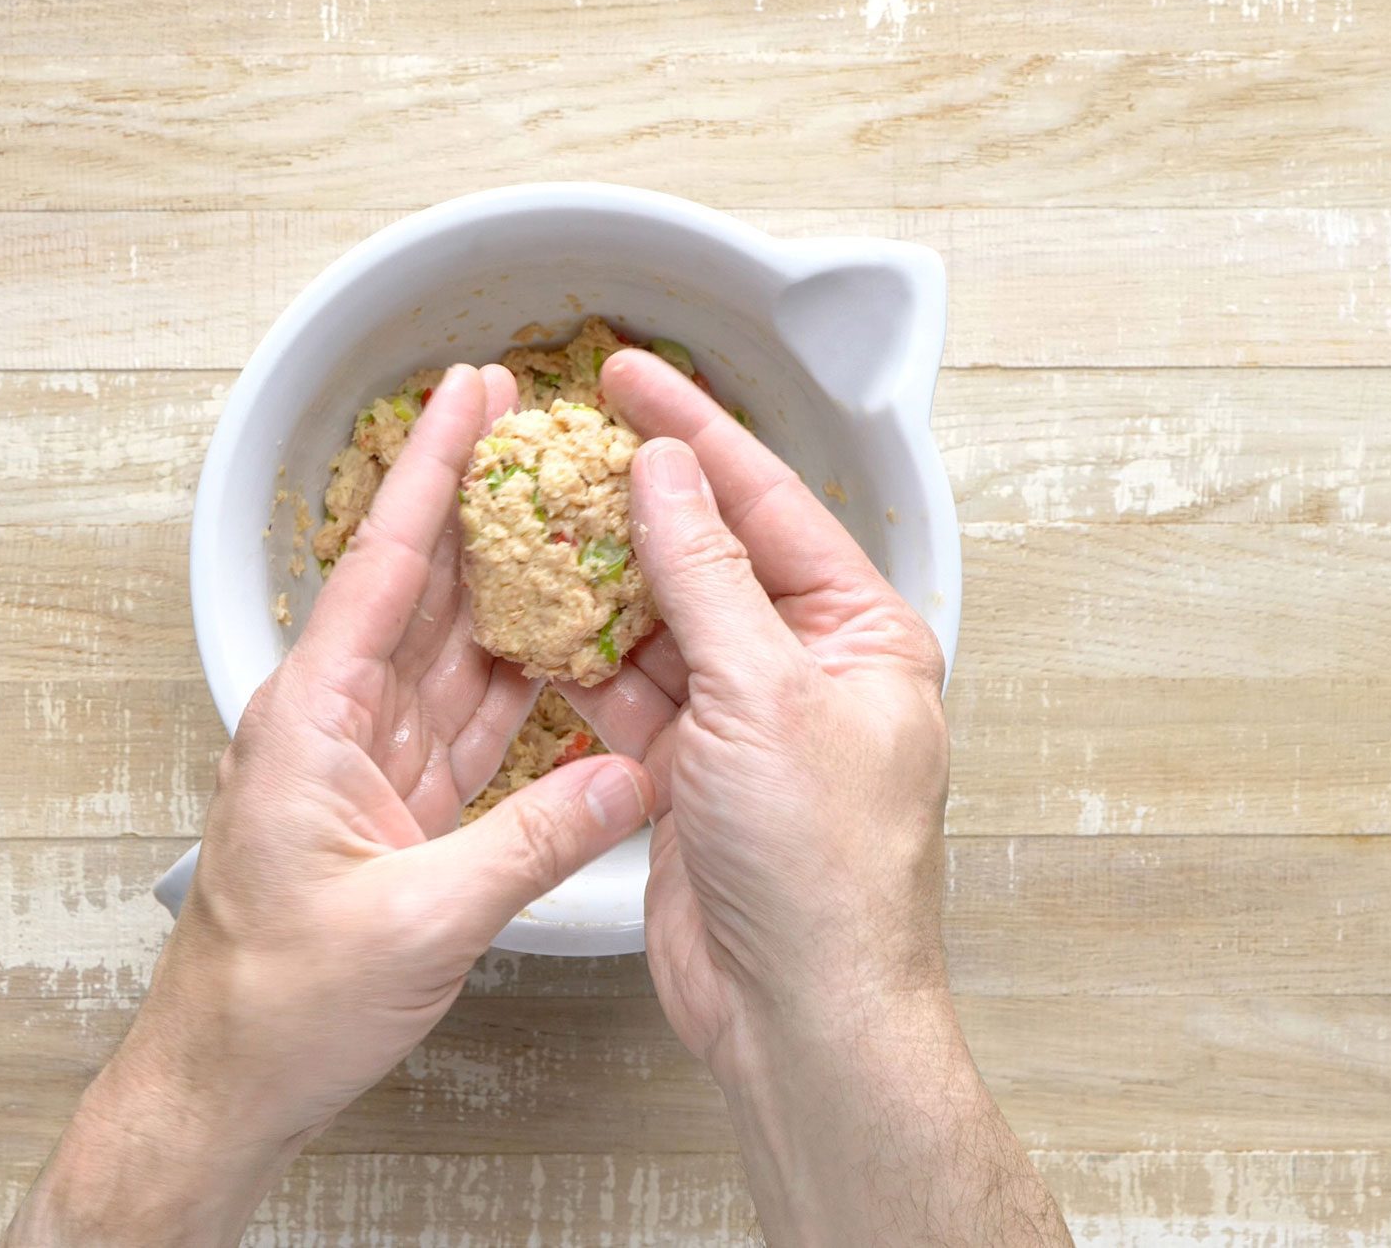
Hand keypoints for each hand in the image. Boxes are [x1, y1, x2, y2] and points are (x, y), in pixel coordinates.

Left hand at [7, 363, 653, 1246]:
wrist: (227, 1082)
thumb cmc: (277, 1003)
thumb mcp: (418, 918)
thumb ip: (534, 844)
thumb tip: (631, 782)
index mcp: (315, 718)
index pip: (384, 564)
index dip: (428, 470)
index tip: (466, 394)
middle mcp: (336, 722)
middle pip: (422, 588)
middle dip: (477, 505)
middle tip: (535, 433)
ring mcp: (367, 763)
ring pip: (451, 651)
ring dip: (506, 589)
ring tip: (567, 524)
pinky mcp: (396, 808)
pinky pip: (468, 722)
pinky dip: (519, 685)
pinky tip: (562, 649)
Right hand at [567, 349, 1068, 1245]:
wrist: (800, 1013)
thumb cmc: (823, 870)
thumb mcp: (764, 695)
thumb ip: (707, 574)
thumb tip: (667, 475)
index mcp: (861, 632)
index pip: (769, 500)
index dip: (694, 431)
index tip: (630, 377)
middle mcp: (808, 667)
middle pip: (709, 552)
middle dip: (634, 502)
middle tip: (559, 445)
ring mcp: (746, 720)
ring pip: (660, 620)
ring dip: (598, 579)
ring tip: (529, 523)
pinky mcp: (693, 770)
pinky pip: (630, 690)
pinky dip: (582, 658)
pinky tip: (536, 620)